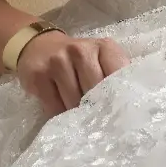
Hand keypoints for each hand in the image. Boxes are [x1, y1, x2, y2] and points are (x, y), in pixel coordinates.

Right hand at [16, 32, 130, 116]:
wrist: (40, 46)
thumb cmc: (79, 61)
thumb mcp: (101, 61)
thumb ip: (115, 77)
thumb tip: (126, 108)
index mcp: (104, 47)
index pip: (119, 76)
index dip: (119, 98)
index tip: (119, 113)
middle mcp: (81, 50)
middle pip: (96, 92)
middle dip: (97, 108)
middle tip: (98, 120)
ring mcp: (58, 61)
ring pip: (74, 101)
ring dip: (77, 114)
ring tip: (80, 117)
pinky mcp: (39, 75)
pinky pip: (54, 106)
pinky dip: (59, 114)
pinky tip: (62, 112)